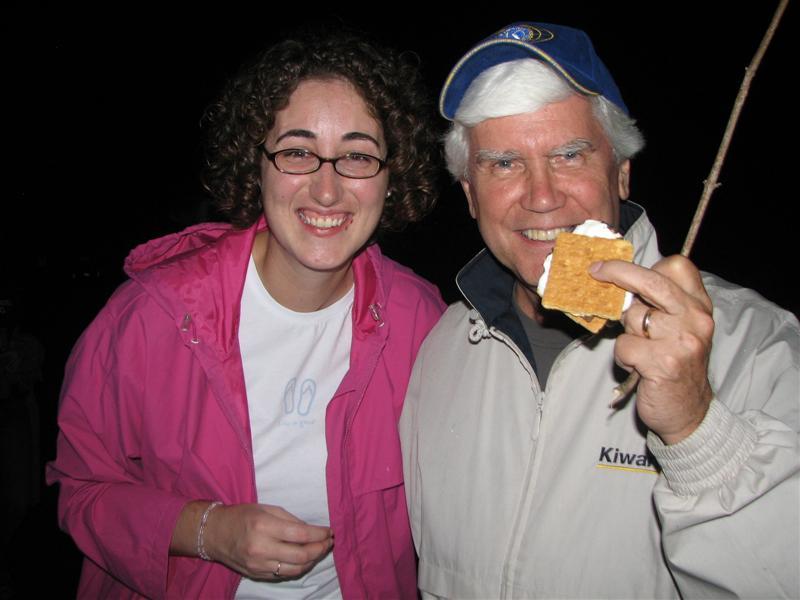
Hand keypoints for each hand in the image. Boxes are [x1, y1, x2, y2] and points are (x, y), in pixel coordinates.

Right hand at [204, 503, 332, 580]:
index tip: (329, 531)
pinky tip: (305, 559)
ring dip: (312, 561)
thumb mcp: (266, 508)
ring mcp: (258, 565)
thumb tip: (311, 531)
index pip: (300, 535)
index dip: (319, 534)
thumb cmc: (241, 516)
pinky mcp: (257, 574)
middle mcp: (261, 548)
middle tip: (328, 541)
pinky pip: (284, 575)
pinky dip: (298, 568)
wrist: (215, 534)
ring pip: (295, 569)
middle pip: (301, 555)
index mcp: (264, 527)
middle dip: (320, 549)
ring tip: (320, 550)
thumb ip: (289, 519)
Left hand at [590, 255, 713, 443]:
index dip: (644, 265)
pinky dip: (624, 357)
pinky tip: (638, 367)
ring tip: (640, 351)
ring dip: (626, 334)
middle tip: (595, 270)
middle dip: (618, 273)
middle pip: (651, 281)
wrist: (689, 411)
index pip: (677, 267)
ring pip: (632, 318)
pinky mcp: (664, 363)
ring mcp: (681, 341)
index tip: (617, 267)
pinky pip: (625, 346)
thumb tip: (618, 282)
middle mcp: (695, 319)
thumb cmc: (675, 365)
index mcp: (699, 306)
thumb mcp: (678, 330)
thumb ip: (658, 305)